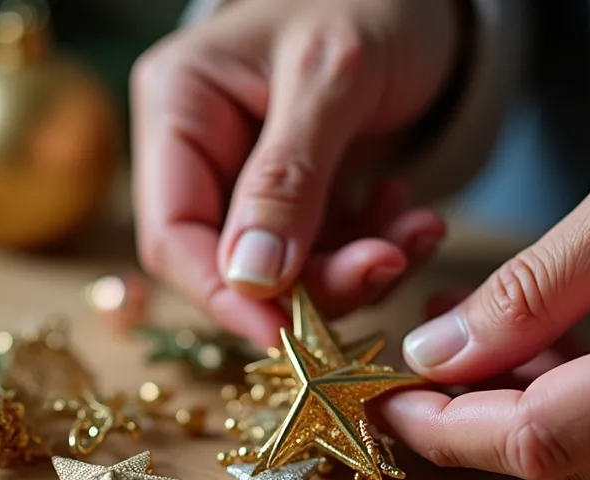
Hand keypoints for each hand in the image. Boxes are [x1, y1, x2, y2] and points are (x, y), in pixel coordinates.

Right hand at [131, 0, 460, 345]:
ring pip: (282, 269)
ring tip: (416, 232)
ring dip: (353, 268)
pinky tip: (410, 217)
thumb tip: (251, 279)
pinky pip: (321, 251)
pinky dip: (369, 249)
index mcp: (177, 108)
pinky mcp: (294, 194)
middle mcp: (199, 148)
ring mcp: (245, 175)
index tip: (290, 336)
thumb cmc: (371, 3)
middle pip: (229, 262)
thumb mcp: (331, 77)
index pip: (173, 233)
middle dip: (310, 283)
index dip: (224, 296)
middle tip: (387, 265)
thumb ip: (289, 177)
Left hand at [381, 89, 589, 479]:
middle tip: (436, 348)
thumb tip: (438, 351)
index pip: (544, 437)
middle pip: (565, 461)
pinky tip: (558, 355)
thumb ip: (532, 286)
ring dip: (528, 409)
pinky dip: (586, 414)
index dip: (451, 427)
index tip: (390, 399)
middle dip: (478, 413)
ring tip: (493, 333)